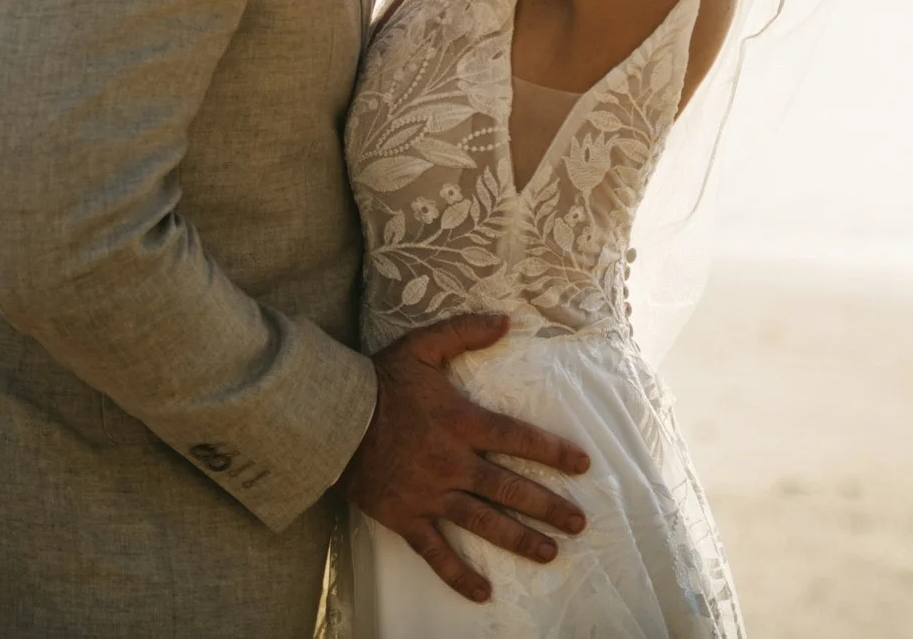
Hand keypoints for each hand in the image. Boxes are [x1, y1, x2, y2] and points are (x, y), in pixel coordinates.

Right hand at [340, 313, 591, 602]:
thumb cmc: (378, 382)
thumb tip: (506, 320)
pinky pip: (436, 552)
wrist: (329, 420)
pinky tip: (484, 592)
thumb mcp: (420, 347)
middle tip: (579, 522)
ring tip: (551, 553)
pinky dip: (459, 575)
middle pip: (509, 488)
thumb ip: (464, 332)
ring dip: (520, 540)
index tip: (582, 465)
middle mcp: (451, 463)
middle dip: (548, 507)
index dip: (552, 452)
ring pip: (483, 523)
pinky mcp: (406, 518)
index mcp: (460, 422)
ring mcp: (430, 494)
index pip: (517, 438)